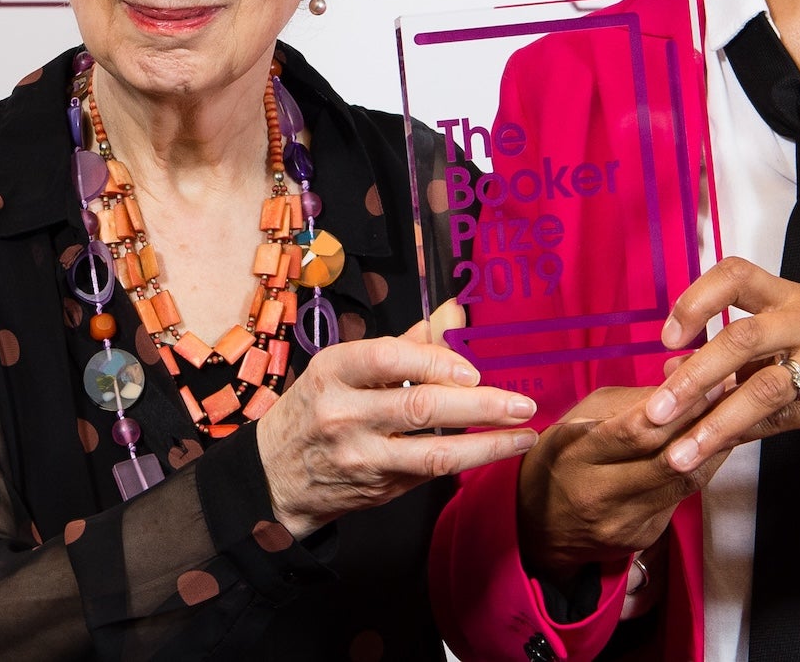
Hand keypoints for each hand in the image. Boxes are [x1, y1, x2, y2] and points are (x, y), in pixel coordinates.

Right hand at [258, 320, 536, 538]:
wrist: (274, 477)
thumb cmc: (319, 407)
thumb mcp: (345, 367)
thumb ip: (407, 343)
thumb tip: (457, 310)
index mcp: (333, 371)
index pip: (388, 358)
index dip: (436, 361)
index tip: (473, 370)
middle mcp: (343, 414)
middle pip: (420, 407)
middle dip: (480, 406)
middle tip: (521, 402)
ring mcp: (360, 457)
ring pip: (433, 452)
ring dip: (487, 444)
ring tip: (524, 434)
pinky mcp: (376, 488)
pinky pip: (429, 473)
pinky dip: (466, 460)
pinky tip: (494, 449)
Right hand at [516, 382, 733, 576]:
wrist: (540, 530)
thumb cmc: (561, 460)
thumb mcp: (578, 419)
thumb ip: (628, 403)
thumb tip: (680, 381)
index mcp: (576, 456)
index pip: (635, 433)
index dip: (678, 407)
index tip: (710, 380)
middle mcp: (600, 495)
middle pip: (666, 459)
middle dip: (706, 423)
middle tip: (735, 393)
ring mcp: (625, 522)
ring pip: (683, 481)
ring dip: (715, 446)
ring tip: (737, 415)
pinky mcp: (644, 537)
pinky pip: (682, 497)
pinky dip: (702, 468)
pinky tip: (717, 446)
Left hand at [645, 257, 799, 473]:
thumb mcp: (787, 330)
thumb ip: (731, 352)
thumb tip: (669, 370)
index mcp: (787, 295)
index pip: (735, 275)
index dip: (695, 300)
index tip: (667, 337)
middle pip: (744, 337)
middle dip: (695, 376)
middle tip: (656, 410)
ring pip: (765, 387)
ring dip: (716, 422)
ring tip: (678, 454)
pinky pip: (783, 420)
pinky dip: (744, 436)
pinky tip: (714, 452)